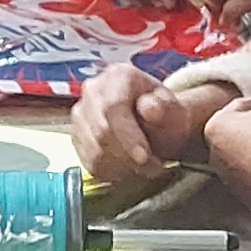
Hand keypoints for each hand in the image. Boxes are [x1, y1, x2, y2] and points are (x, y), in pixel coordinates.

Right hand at [72, 64, 230, 188]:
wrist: (156, 123)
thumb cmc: (164, 113)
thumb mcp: (172, 107)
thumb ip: (164, 106)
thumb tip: (150, 108)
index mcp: (117, 76)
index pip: (112, 108)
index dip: (126, 136)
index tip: (144, 156)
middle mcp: (93, 92)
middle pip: (100, 132)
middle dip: (128, 156)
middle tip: (153, 167)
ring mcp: (81, 115)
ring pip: (94, 151)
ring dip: (123, 167)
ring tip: (146, 168)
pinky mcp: (78, 137)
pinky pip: (90, 163)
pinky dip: (113, 173)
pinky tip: (130, 170)